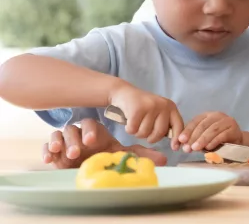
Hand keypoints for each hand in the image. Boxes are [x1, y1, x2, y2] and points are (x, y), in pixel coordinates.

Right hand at [42, 118, 166, 167]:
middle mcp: (79, 134)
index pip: (91, 125)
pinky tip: (49, 158)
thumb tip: (165, 158)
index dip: (91, 131)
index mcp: (95, 131)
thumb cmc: (105, 155)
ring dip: (62, 143)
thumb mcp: (122, 154)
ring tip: (65, 153)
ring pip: (60, 135)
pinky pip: (47, 147)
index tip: (94, 141)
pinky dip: (47, 150)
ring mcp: (65, 141)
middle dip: (76, 137)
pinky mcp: (54, 150)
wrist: (86, 160)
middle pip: (74, 129)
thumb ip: (140, 154)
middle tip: (81, 148)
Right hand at [108, 83, 183, 146]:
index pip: (178, 125)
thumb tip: (175, 143)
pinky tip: (128, 122)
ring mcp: (151, 106)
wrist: (124, 92)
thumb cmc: (142, 107)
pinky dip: (129, 129)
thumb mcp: (158, 112)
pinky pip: (133, 129)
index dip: (177, 138)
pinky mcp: (137, 109)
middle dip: (150, 138)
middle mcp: (163, 106)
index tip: (174, 148)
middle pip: (159, 133)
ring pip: (145, 133)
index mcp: (171, 107)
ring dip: (138, 133)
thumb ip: (165, 123)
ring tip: (136, 124)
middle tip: (144, 133)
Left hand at [177, 112, 241, 152]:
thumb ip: (194, 139)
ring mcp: (227, 121)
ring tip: (195, 148)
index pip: (195, 121)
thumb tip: (183, 145)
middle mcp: (218, 115)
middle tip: (187, 148)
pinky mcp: (235, 129)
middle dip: (194, 137)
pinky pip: (223, 135)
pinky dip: (214, 141)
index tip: (180, 140)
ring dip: (203, 139)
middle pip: (203, 125)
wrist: (237, 144)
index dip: (187, 131)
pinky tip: (208, 148)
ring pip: (213, 129)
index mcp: (208, 115)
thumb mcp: (204, 138)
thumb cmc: (217, 141)